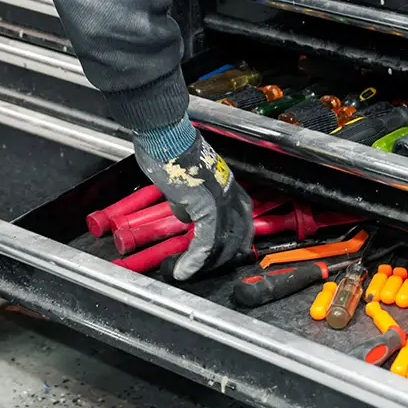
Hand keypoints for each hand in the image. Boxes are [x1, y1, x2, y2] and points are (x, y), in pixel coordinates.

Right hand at [133, 131, 253, 279]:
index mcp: (228, 184)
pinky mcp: (205, 205)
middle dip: (224, 258)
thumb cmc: (170, 148)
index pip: (243, 219)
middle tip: (207, 270)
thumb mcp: (186, 179)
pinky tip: (183, 268)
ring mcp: (220, 199)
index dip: (236, 240)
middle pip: (239, 235)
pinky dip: (195, 260)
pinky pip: (206, 241)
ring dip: (207, 264)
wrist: (165, 135)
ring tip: (187, 272)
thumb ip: (189, 199)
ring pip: (224, 243)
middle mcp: (230, 193)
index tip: (224, 254)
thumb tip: (186, 215)